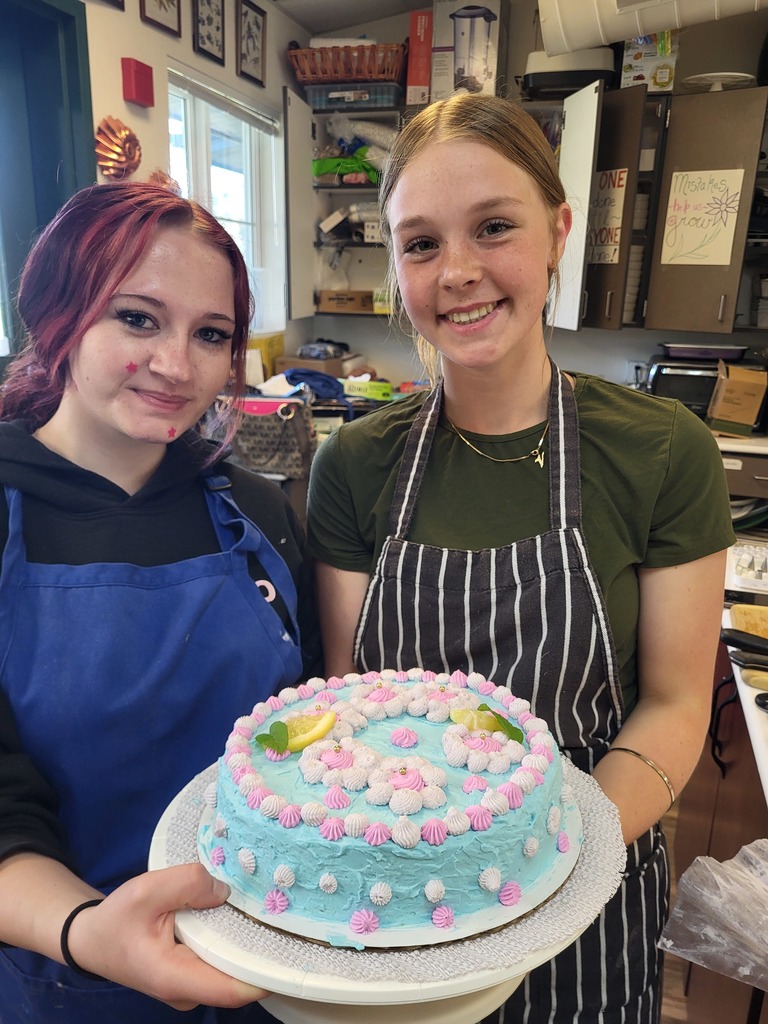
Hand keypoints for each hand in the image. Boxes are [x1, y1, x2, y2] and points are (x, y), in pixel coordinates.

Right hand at [66, 862, 268, 1009]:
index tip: (292, 945)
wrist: (92, 939)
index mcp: (176, 978)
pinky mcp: (193, 973)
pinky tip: (246, 913)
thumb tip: (227, 887)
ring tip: (272, 907)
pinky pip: (222, 961)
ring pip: (232, 969)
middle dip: (263, 948)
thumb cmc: (116, 919)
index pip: (234, 989)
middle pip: (239, 977)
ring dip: (249, 942)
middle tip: (288, 911)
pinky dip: (234, 939)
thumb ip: (187, 884)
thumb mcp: (146, 891)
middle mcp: (189, 991)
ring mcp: (192, 985)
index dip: (266, 972)